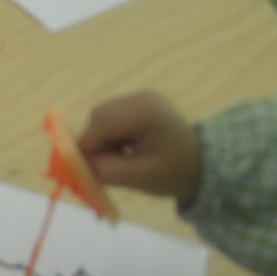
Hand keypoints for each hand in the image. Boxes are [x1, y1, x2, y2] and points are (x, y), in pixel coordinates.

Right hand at [76, 92, 201, 203]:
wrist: (203, 165)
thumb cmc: (175, 174)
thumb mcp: (140, 178)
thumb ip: (105, 170)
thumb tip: (74, 164)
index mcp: (146, 113)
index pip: (101, 125)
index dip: (85, 148)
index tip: (80, 171)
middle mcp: (141, 97)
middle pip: (99, 117)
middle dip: (94, 143)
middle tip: (103, 168)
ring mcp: (140, 97)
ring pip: (100, 116)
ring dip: (101, 139)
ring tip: (119, 158)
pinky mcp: (138, 102)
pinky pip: (110, 116)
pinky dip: (109, 135)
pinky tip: (125, 148)